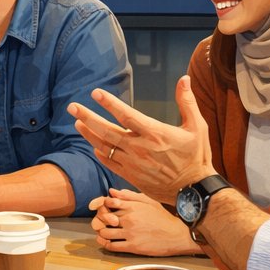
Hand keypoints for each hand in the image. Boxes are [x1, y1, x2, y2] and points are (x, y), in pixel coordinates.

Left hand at [68, 76, 213, 204]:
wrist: (194, 191)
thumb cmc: (196, 157)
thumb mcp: (197, 127)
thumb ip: (187, 102)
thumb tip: (184, 79)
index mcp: (155, 133)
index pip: (126, 115)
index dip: (109, 103)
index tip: (95, 93)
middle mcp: (140, 148)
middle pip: (108, 131)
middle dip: (88, 117)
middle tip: (72, 107)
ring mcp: (133, 163)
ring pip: (105, 147)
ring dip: (89, 134)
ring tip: (77, 123)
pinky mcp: (131, 176)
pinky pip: (110, 163)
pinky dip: (100, 154)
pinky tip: (93, 146)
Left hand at [89, 188, 196, 255]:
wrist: (177, 235)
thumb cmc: (163, 217)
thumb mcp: (148, 201)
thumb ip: (129, 196)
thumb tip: (112, 191)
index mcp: (132, 206)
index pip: (108, 203)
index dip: (101, 206)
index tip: (101, 209)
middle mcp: (129, 219)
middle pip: (104, 218)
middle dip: (99, 219)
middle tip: (100, 222)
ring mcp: (130, 233)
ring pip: (105, 233)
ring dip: (101, 233)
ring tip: (101, 232)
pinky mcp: (133, 246)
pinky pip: (112, 246)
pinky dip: (105, 244)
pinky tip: (105, 242)